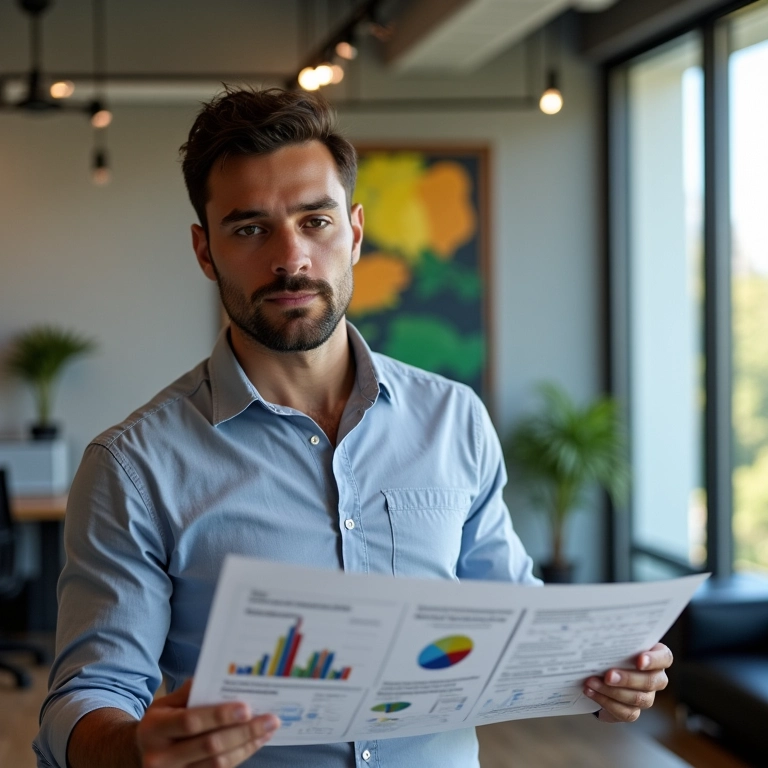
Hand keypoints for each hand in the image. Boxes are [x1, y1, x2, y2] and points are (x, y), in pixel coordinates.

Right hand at [136, 679, 279, 766]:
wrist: (137, 755)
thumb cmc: (160, 723)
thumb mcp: (165, 703)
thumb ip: (190, 692)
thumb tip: (221, 679)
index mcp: (155, 729)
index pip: (191, 722)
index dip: (220, 715)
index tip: (247, 707)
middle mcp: (160, 758)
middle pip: (210, 746)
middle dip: (244, 732)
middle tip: (270, 719)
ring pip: (218, 764)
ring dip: (247, 746)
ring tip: (268, 730)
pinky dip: (240, 756)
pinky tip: (255, 743)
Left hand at [583, 642, 672, 722]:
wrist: (600, 673)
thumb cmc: (611, 651)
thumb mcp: (614, 643)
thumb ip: (614, 639)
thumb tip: (597, 629)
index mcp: (656, 657)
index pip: (664, 657)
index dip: (654, 660)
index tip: (639, 660)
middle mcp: (655, 678)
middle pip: (651, 681)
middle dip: (628, 679)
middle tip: (608, 675)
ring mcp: (647, 696)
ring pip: (638, 699)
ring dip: (612, 691)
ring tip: (591, 682)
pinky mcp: (633, 711)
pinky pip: (626, 712)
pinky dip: (606, 702)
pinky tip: (591, 692)